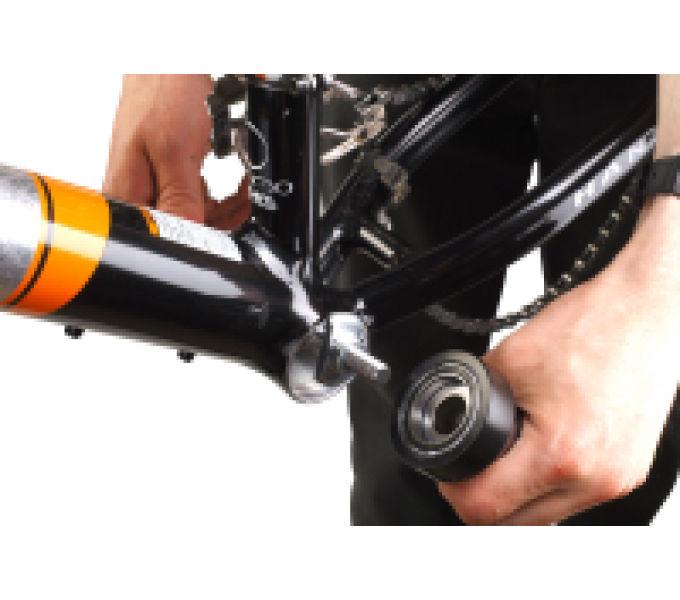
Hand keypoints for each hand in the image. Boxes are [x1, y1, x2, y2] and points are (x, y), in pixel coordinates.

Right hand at [103, 74, 248, 227]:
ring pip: (193, 215)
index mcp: (129, 195)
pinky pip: (194, 198)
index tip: (231, 224)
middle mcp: (135, 196)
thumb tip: (187, 240)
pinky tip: (230, 182)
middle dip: (221, 218)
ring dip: (224, 205)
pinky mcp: (164, 178)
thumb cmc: (162, 95)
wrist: (166, 64)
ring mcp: (150, 186)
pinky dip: (216, 193)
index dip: (204, 239)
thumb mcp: (176, 151)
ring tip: (243, 187)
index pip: (167, 238)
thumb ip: (181, 198)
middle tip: (245, 200)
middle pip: (183, 230)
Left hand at [438, 206, 679, 523]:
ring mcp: (618, 480)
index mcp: (562, 454)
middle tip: (467, 470)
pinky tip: (535, 457)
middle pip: (515, 525)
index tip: (447, 473)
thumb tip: (450, 413)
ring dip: (516, 499)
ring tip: (500, 463)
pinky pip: (575, 497)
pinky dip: (547, 486)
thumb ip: (472, 395)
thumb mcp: (509, 359)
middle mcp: (596, 479)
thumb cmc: (592, 326)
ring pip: (547, 516)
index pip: (486, 507)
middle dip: (481, 500)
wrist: (647, 310)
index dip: (454, 490)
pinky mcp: (629, 471)